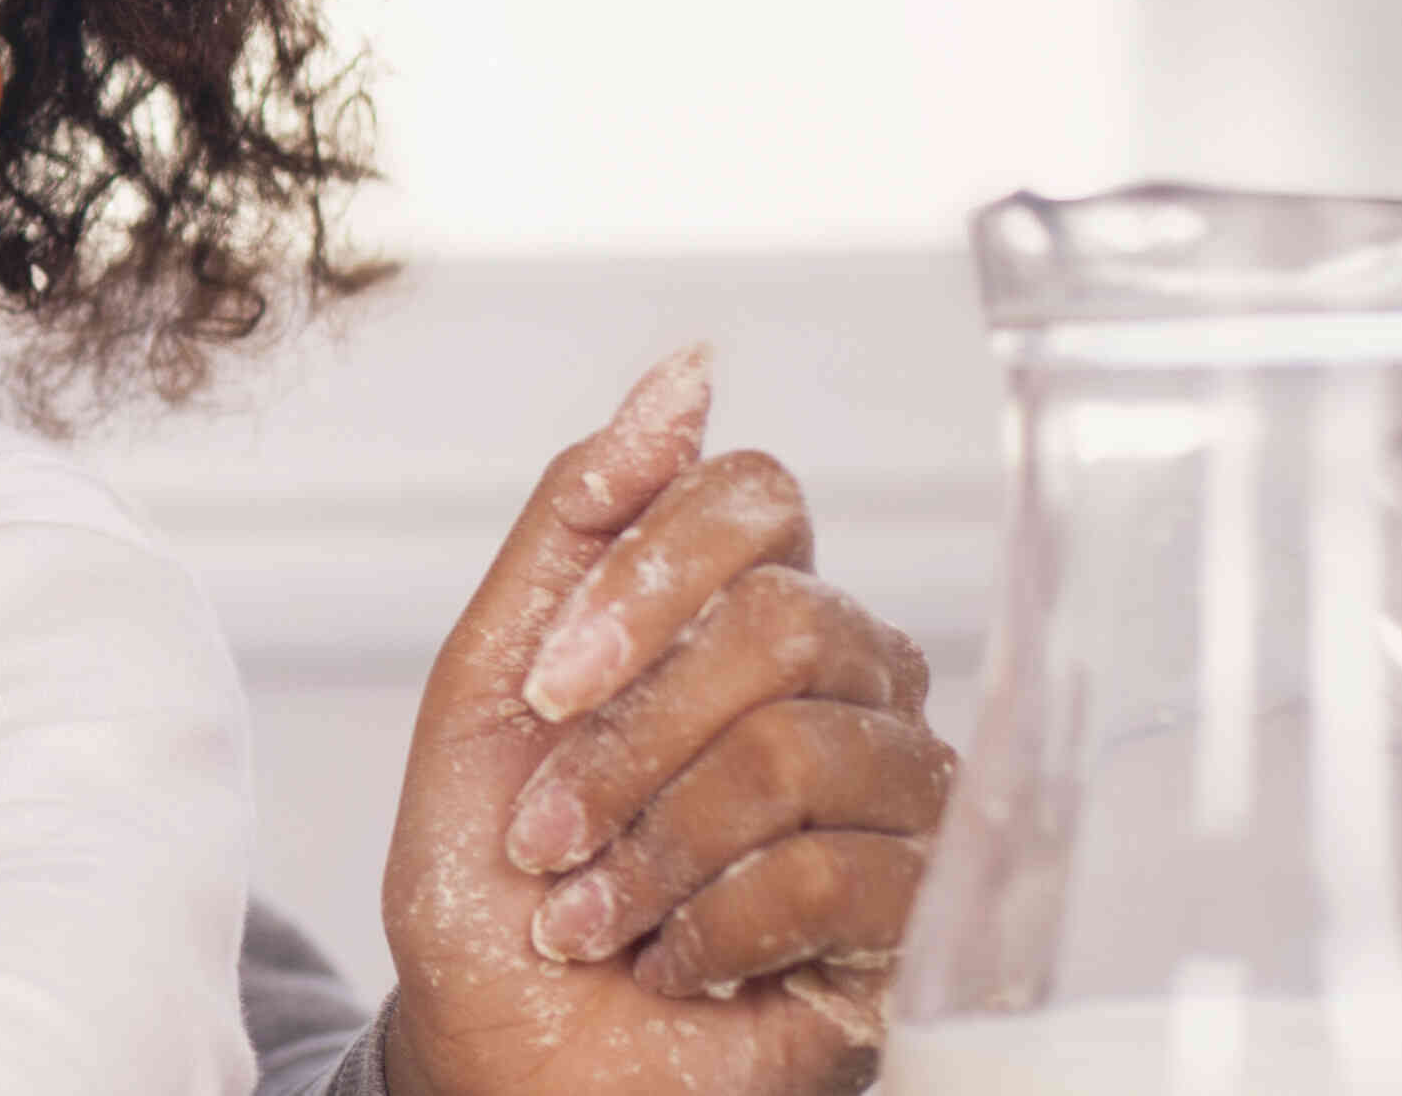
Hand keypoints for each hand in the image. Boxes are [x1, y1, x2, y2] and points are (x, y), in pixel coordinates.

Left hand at [372, 347, 948, 1095]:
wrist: (504, 1053)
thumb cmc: (495, 884)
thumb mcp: (486, 689)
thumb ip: (576, 521)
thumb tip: (684, 373)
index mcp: (742, 610)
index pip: (758, 498)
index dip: (646, 576)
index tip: (547, 685)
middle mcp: (843, 685)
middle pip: (785, 624)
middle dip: (627, 740)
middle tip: (543, 831)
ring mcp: (892, 797)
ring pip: (803, 751)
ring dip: (653, 845)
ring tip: (585, 912)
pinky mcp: (915, 917)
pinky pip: (834, 876)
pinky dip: (708, 925)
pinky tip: (664, 960)